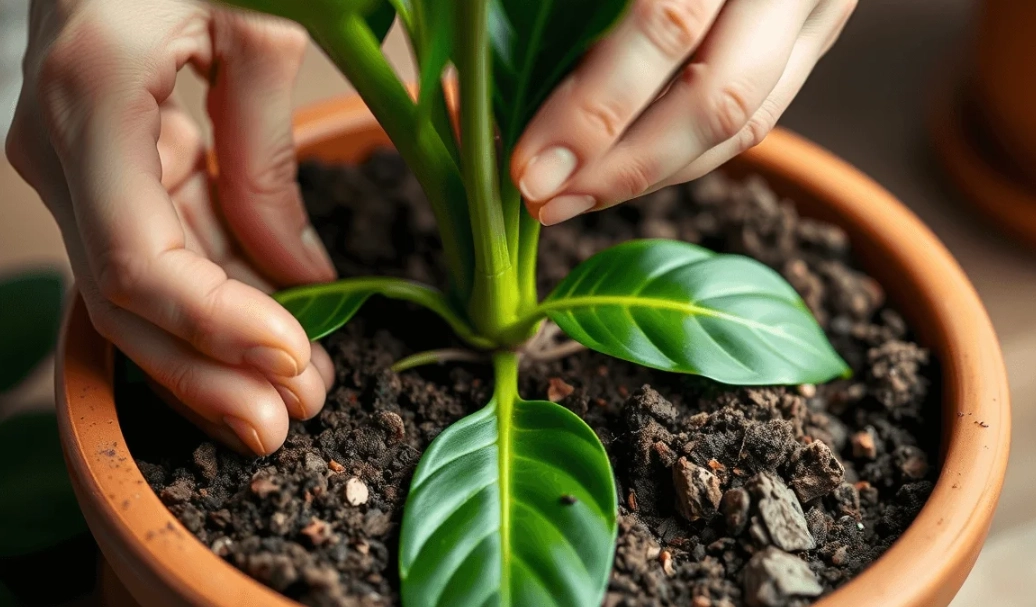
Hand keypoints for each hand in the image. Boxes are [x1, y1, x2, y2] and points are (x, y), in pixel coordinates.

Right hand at [7, 0, 335, 454]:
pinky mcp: (104, 172)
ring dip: (218, 354)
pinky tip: (270, 342)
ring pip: (139, 293)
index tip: (291, 360)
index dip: (212, 326)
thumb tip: (298, 274)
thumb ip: (267, 154)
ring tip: (299, 396)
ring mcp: (75, 166)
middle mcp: (62, 149)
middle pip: (127, 300)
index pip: (136, 260)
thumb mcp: (257, 27)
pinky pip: (156, 256)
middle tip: (291, 420)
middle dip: (212, 372)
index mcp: (92, 100)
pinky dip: (215, 303)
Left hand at [512, 0, 856, 224]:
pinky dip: (685, 158)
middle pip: (720, 96)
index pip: (663, 24)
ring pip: (745, 122)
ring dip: (652, 176)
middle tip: (544, 200)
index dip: (592, 109)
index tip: (527, 164)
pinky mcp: (814, 34)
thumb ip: (546, 4)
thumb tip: (464, 80)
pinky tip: (620, 174)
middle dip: (622, 167)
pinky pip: (758, 118)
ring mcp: (815, 7)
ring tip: (572, 201)